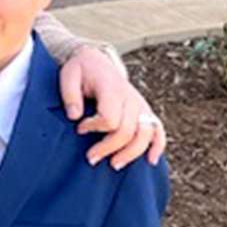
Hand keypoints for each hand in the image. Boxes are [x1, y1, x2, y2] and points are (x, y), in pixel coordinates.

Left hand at [59, 46, 166, 168]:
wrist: (97, 62)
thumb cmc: (82, 70)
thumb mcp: (68, 75)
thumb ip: (70, 95)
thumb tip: (74, 116)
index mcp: (111, 88)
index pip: (110, 117)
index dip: (94, 127)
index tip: (79, 128)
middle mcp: (130, 98)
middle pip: (127, 131)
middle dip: (108, 148)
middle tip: (91, 158)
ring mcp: (140, 105)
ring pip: (145, 134)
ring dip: (131, 153)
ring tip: (114, 165)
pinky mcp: (145, 111)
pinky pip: (158, 130)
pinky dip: (157, 146)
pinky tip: (150, 160)